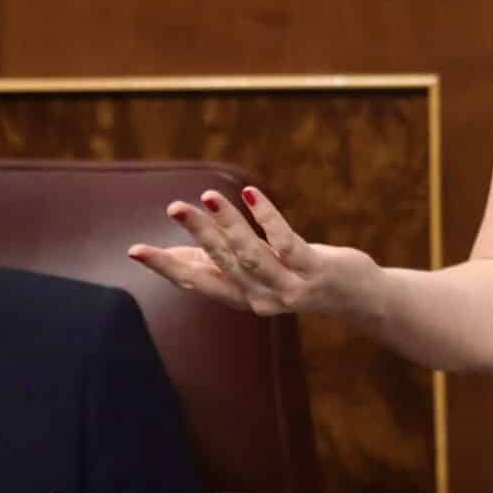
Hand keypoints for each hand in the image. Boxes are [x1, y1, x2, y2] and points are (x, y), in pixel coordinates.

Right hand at [127, 186, 378, 320]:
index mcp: (244, 297)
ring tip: (209, 195)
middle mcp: (262, 297)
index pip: (197, 281)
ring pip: (250, 254)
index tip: (134, 250)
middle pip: (221, 264)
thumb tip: (181, 257)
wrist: (359, 297)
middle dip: (196, 235)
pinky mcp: (314, 270)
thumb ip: (226, 265)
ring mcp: (289, 286)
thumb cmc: (304, 278)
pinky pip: (286, 243)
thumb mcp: (262, 273)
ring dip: (228, 224)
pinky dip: (268, 218)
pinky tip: (253, 194)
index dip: (166, 267)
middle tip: (173, 208)